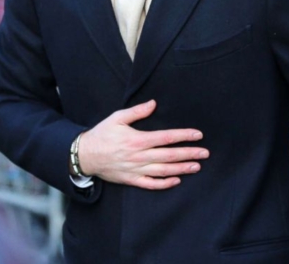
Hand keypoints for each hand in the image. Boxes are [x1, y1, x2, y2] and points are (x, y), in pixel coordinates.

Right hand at [77, 100, 209, 189]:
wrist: (83, 155)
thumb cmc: (102, 134)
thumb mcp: (117, 118)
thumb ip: (137, 111)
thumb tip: (154, 103)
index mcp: (137, 139)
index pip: (166, 137)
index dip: (184, 136)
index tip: (198, 135)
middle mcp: (139, 156)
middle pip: (169, 155)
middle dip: (189, 154)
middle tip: (205, 153)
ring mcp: (135, 170)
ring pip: (163, 171)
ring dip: (181, 169)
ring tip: (197, 166)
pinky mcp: (131, 180)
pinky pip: (150, 184)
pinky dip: (164, 184)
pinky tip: (177, 180)